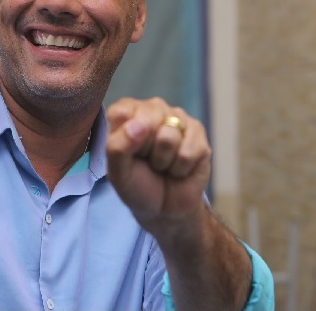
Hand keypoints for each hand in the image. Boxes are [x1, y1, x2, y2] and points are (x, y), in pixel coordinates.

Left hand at [105, 97, 210, 231]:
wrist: (165, 207)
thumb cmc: (137, 184)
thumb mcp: (117, 172)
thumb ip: (117, 147)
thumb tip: (139, 124)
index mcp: (126, 111)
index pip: (121, 113)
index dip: (125, 140)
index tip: (128, 153)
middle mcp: (152, 108)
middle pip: (147, 122)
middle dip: (146, 151)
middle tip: (146, 160)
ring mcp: (177, 118)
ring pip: (168, 137)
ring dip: (163, 161)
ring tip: (162, 164)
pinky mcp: (198, 132)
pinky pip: (187, 152)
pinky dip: (180, 168)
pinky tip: (178, 168)